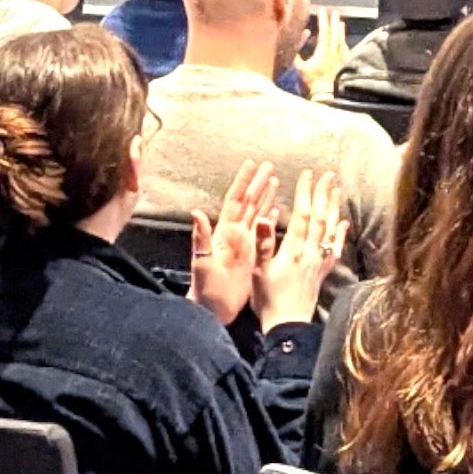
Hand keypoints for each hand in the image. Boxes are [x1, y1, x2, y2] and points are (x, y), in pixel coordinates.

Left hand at [189, 158, 278, 324]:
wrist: (212, 309)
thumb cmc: (205, 288)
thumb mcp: (202, 261)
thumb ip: (200, 237)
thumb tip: (196, 212)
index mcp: (223, 232)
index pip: (235, 201)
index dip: (242, 182)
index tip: (251, 164)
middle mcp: (234, 234)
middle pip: (248, 202)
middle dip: (258, 183)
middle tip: (269, 165)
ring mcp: (244, 244)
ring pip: (256, 214)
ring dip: (265, 197)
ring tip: (275, 181)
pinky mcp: (251, 256)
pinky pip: (262, 233)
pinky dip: (269, 220)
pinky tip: (276, 212)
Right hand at [252, 168, 347, 331]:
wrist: (287, 326)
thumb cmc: (268, 299)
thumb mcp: (258, 270)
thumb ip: (263, 243)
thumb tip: (264, 217)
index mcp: (293, 250)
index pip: (302, 215)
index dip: (305, 194)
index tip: (306, 175)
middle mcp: (310, 253)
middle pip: (319, 218)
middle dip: (322, 195)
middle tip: (326, 175)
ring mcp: (318, 263)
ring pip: (329, 230)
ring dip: (333, 208)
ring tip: (336, 190)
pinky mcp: (322, 272)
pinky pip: (334, 250)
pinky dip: (340, 234)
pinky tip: (343, 223)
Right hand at [299, 7, 346, 99]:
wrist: (325, 95)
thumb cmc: (311, 81)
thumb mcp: (299, 67)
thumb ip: (297, 51)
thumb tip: (301, 36)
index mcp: (323, 51)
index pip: (324, 32)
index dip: (323, 20)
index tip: (322, 10)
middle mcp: (333, 53)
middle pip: (335, 34)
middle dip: (333, 22)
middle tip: (334, 12)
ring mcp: (340, 59)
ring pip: (341, 41)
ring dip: (340, 31)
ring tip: (340, 22)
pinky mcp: (343, 65)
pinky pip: (346, 50)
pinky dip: (345, 43)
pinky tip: (344, 41)